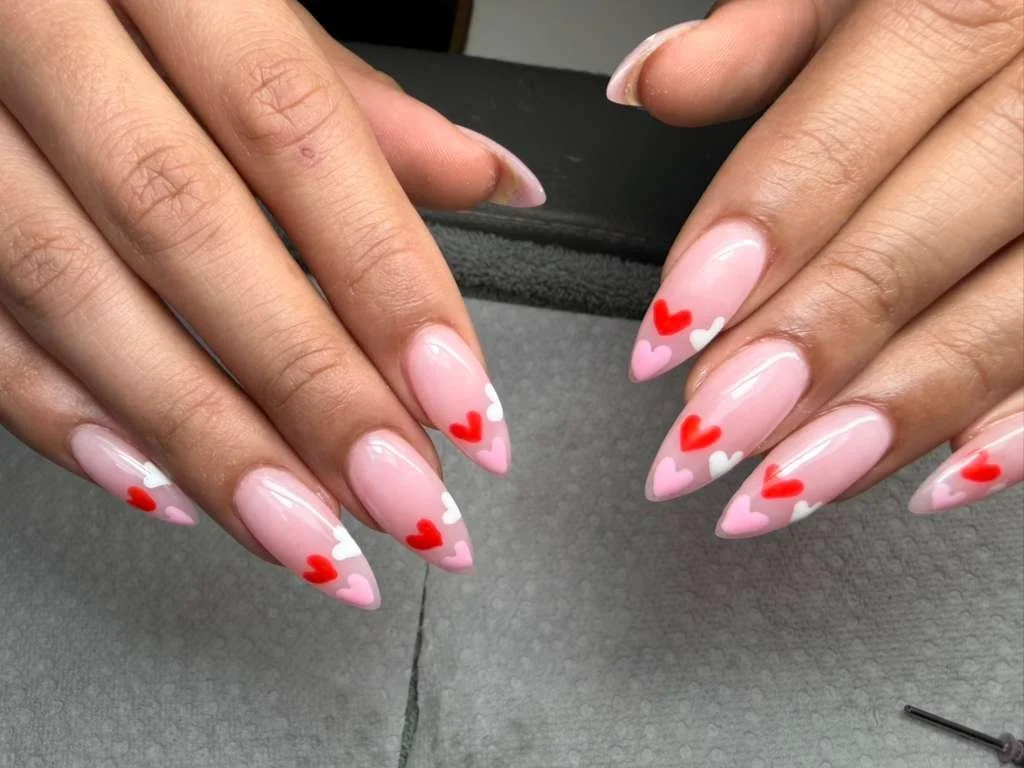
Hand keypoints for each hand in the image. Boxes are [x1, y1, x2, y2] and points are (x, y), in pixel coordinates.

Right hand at [0, 0, 542, 606]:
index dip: (384, 278)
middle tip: (399, 498)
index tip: (459, 402)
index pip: (293, 128)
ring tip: (305, 534)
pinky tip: (160, 488)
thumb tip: (489, 177)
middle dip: (308, 387)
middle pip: (187, 226)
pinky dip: (61, 415)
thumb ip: (351, 99)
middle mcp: (41, 22)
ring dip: (202, 436)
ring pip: (72, 289)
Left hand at [610, 0, 1022, 534]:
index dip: (748, 248)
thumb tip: (655, 81)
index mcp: (965, 0)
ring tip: (787, 485)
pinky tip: (934, 479)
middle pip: (916, 242)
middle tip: (713, 436)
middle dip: (804, 352)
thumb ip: (766, 28)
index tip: (668, 334)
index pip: (835, 140)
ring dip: (890, 415)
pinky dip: (1018, 423)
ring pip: (1010, 312)